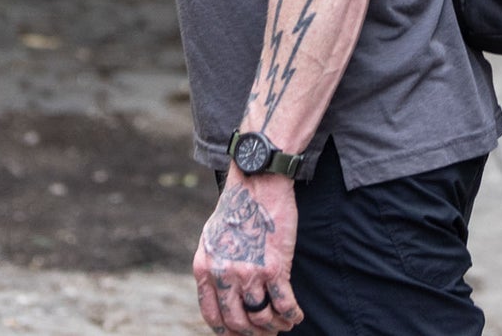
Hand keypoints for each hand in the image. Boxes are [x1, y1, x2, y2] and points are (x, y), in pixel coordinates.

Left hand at [193, 173, 302, 333]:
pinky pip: (284, 305)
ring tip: (282, 322)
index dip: (228, 331)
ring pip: (262, 318)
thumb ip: (213, 266)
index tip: (240, 334)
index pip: (213, 316)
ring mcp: (249, 273)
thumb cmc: (237, 206)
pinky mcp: (274, 267)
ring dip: (274, 326)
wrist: (258, 181)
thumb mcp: (212, 236)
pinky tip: (296, 316)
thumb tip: (222, 295)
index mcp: (205, 268)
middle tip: (266, 331)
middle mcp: (224, 275)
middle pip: (238, 323)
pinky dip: (292, 316)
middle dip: (254, 333)